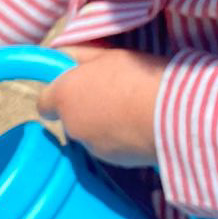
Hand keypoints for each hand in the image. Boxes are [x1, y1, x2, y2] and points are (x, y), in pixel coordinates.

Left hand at [36, 47, 166, 167]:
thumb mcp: (107, 54)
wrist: (172, 113)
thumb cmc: (138, 76)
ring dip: (105, 125)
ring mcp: (93, 148)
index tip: (76, 87)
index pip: (44, 103)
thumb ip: (80, 56)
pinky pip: (112, 148)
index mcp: (64, 96)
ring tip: (133, 110)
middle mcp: (72, 126)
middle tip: (114, 93)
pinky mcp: (115, 164)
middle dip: (86, 109)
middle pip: (71, 119)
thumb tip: (62, 54)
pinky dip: (121, 140)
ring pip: (92, 135)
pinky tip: (142, 126)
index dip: (59, 95)